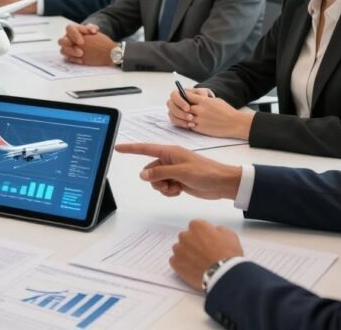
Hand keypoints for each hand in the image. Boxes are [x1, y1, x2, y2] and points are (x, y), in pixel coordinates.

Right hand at [58, 23, 114, 65]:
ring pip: (63, 50)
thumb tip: (92, 31)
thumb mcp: (93, 29)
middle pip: (62, 40)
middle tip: (81, 47)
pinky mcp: (68, 55)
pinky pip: (67, 58)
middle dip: (71, 45)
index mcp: (72, 30)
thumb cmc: (91, 35)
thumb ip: (92, 27)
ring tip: (81, 54)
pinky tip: (81, 60)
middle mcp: (67, 38)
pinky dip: (74, 59)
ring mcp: (66, 47)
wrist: (95, 45)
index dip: (75, 35)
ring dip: (71, 52)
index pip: (69, 29)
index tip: (82, 42)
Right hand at [115, 143, 241, 199]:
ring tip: (176, 187)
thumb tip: (143, 175)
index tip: (118, 148)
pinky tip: (179, 191)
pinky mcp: (177, 181)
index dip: (131, 149)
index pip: (145, 149)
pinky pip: (164, 187)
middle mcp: (169, 160)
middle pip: (149, 171)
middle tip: (170, 183)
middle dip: (155, 180)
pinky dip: (169, 191)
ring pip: (156, 181)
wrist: (222, 183)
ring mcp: (173, 171)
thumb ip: (160, 173)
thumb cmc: (205, 172)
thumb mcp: (181, 172)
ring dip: (163, 187)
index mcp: (170, 152)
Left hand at [167, 88, 252, 139]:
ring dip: (184, 116)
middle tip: (180, 108)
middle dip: (181, 107)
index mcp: (204, 100)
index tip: (182, 98)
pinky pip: (189, 125)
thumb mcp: (214, 100)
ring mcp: (199, 119)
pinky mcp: (200, 128)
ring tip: (185, 116)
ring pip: (184, 117)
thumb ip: (203, 100)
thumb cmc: (226, 111)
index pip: (186, 96)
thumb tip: (193, 99)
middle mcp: (200, 109)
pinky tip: (191, 123)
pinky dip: (189, 124)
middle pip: (183, 107)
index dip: (183, 97)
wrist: (234, 123)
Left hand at [170, 220, 243, 289]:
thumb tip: (214, 231)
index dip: (202, 235)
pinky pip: (175, 261)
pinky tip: (191, 268)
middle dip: (193, 243)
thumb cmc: (227, 255)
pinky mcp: (176, 263)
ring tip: (197, 262)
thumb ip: (218, 230)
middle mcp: (186, 236)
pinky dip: (181, 264)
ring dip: (186, 253)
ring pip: (179, 248)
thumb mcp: (230, 235)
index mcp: (197, 226)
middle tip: (203, 253)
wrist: (223, 274)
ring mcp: (179, 250)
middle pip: (186, 237)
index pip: (196, 226)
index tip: (207, 241)